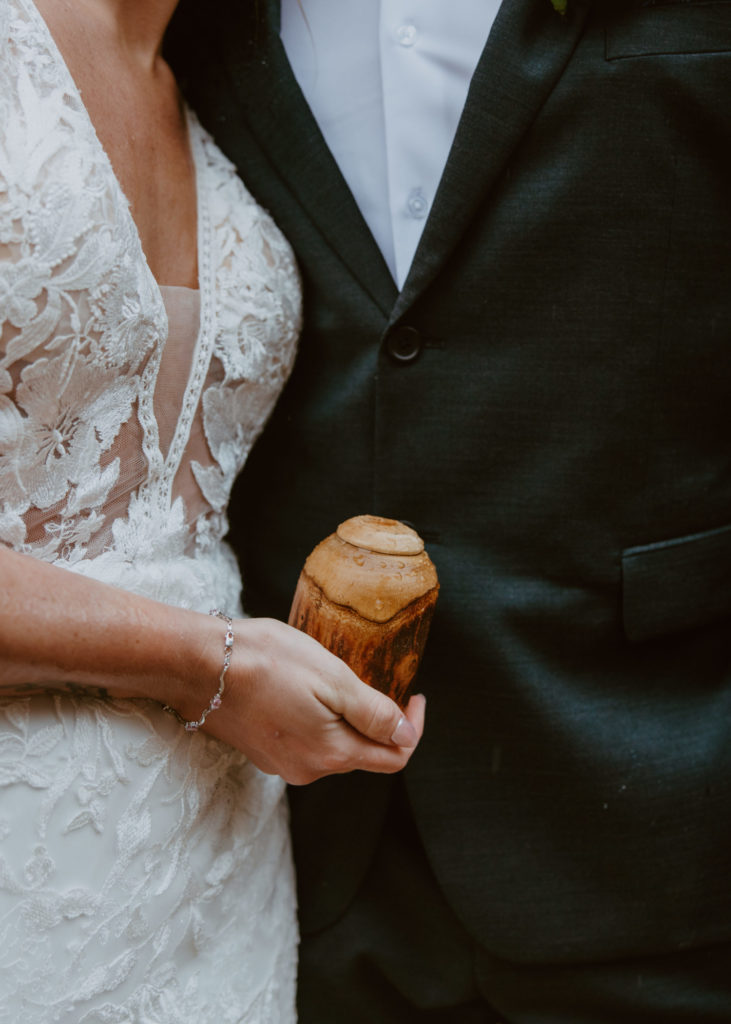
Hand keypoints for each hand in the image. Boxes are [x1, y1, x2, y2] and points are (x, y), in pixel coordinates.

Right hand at [202, 617, 425, 784]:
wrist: (198, 667)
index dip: (413, 729)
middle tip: (379, 679)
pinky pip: (307, 742)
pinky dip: (320, 721)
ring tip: (339, 679)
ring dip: (348, 719)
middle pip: (364, 754)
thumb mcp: (331, 678)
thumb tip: (406, 736)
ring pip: (335, 748)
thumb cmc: (266, 662)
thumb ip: (373, 713)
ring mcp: (282, 764)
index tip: (414, 696)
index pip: (393, 758)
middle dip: (380, 722)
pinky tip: (307, 690)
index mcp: (332, 753)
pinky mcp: (263, 752)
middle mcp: (309, 769)